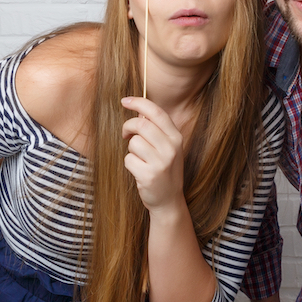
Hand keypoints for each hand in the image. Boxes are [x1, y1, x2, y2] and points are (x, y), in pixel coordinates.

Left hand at [121, 97, 184, 213]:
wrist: (169, 200)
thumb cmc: (164, 169)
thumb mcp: (168, 148)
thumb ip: (157, 130)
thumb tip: (138, 112)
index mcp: (176, 137)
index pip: (157, 112)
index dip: (139, 103)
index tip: (125, 101)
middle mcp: (171, 148)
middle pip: (141, 124)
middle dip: (128, 127)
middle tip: (125, 134)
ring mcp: (161, 162)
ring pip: (133, 143)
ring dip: (130, 149)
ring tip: (139, 158)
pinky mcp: (149, 175)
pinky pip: (129, 159)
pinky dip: (129, 163)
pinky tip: (139, 171)